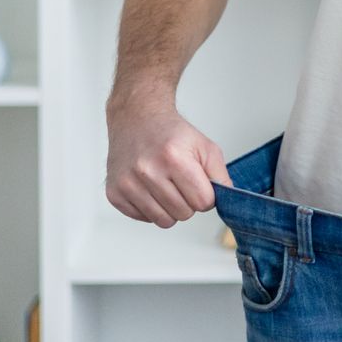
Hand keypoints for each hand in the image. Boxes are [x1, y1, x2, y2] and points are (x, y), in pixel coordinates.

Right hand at [105, 95, 232, 227]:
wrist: (137, 119)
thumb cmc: (171, 134)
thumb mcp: (205, 146)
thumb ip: (220, 175)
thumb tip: (226, 200)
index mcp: (174, 158)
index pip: (203, 202)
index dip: (206, 195)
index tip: (199, 183)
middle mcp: (147, 171)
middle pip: (184, 214)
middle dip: (188, 202)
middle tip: (181, 182)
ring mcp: (128, 183)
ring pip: (164, 221)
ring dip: (170, 208)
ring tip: (166, 186)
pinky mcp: (114, 193)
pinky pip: (144, 219)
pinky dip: (151, 208)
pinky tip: (150, 188)